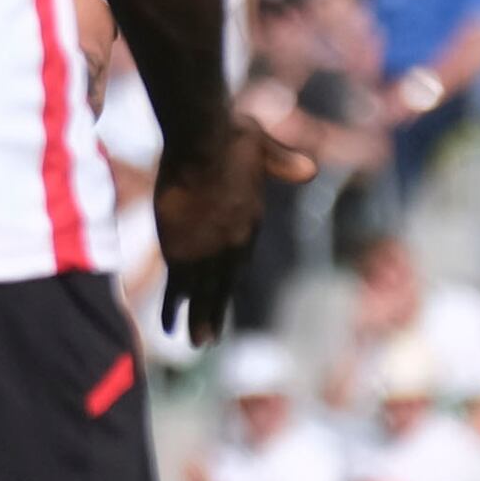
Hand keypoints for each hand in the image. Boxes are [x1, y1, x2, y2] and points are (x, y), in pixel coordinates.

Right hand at [153, 113, 318, 338]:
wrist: (205, 141)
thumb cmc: (231, 136)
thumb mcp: (263, 146)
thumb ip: (284, 161)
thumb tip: (310, 171)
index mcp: (248, 222)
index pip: (239, 257)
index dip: (229, 274)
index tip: (222, 290)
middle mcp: (231, 243)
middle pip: (223, 284)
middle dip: (216, 311)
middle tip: (211, 339)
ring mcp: (206, 249)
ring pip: (202, 293)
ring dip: (199, 319)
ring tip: (197, 344)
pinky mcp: (182, 250)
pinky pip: (177, 287)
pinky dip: (173, 308)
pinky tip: (169, 327)